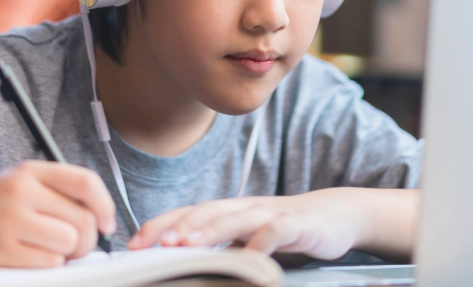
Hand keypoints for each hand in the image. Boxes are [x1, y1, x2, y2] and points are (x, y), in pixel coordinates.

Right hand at [0, 160, 116, 268]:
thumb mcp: (19, 186)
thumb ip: (56, 194)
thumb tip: (102, 219)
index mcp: (29, 171)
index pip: (86, 182)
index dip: (105, 205)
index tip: (106, 223)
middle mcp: (20, 190)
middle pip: (82, 219)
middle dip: (87, 240)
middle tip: (75, 248)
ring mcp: (8, 220)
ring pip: (69, 242)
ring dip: (67, 255)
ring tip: (49, 251)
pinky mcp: (0, 250)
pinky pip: (48, 263)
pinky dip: (47, 267)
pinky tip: (29, 259)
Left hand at [126, 188, 362, 259]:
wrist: (339, 214)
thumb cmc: (290, 228)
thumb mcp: (251, 238)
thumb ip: (224, 247)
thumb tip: (185, 265)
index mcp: (231, 211)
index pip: (188, 213)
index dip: (160, 225)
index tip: (134, 243)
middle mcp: (246, 207)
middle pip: (205, 210)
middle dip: (175, 226)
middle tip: (151, 244)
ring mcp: (270, 212)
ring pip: (234, 217)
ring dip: (207, 230)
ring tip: (184, 245)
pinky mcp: (296, 222)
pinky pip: (275, 231)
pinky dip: (260, 243)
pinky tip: (247, 258)